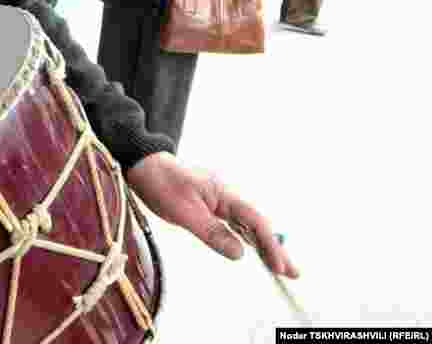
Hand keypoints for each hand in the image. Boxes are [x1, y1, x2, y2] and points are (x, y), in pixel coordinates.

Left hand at [126, 152, 298, 278]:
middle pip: (257, 224)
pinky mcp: (210, 203)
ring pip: (248, 224)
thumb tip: (240, 254)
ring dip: (264, 245)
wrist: (143, 164)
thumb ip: (213, 233)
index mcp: (224, 193)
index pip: (255, 221)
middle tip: (294, 273)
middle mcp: (226, 195)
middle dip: (276, 248)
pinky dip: (247, 237)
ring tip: (280, 266)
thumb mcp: (184, 212)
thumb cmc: (161, 184)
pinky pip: (235, 222)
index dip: (270, 245)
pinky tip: (253, 249)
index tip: (280, 266)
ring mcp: (219, 199)